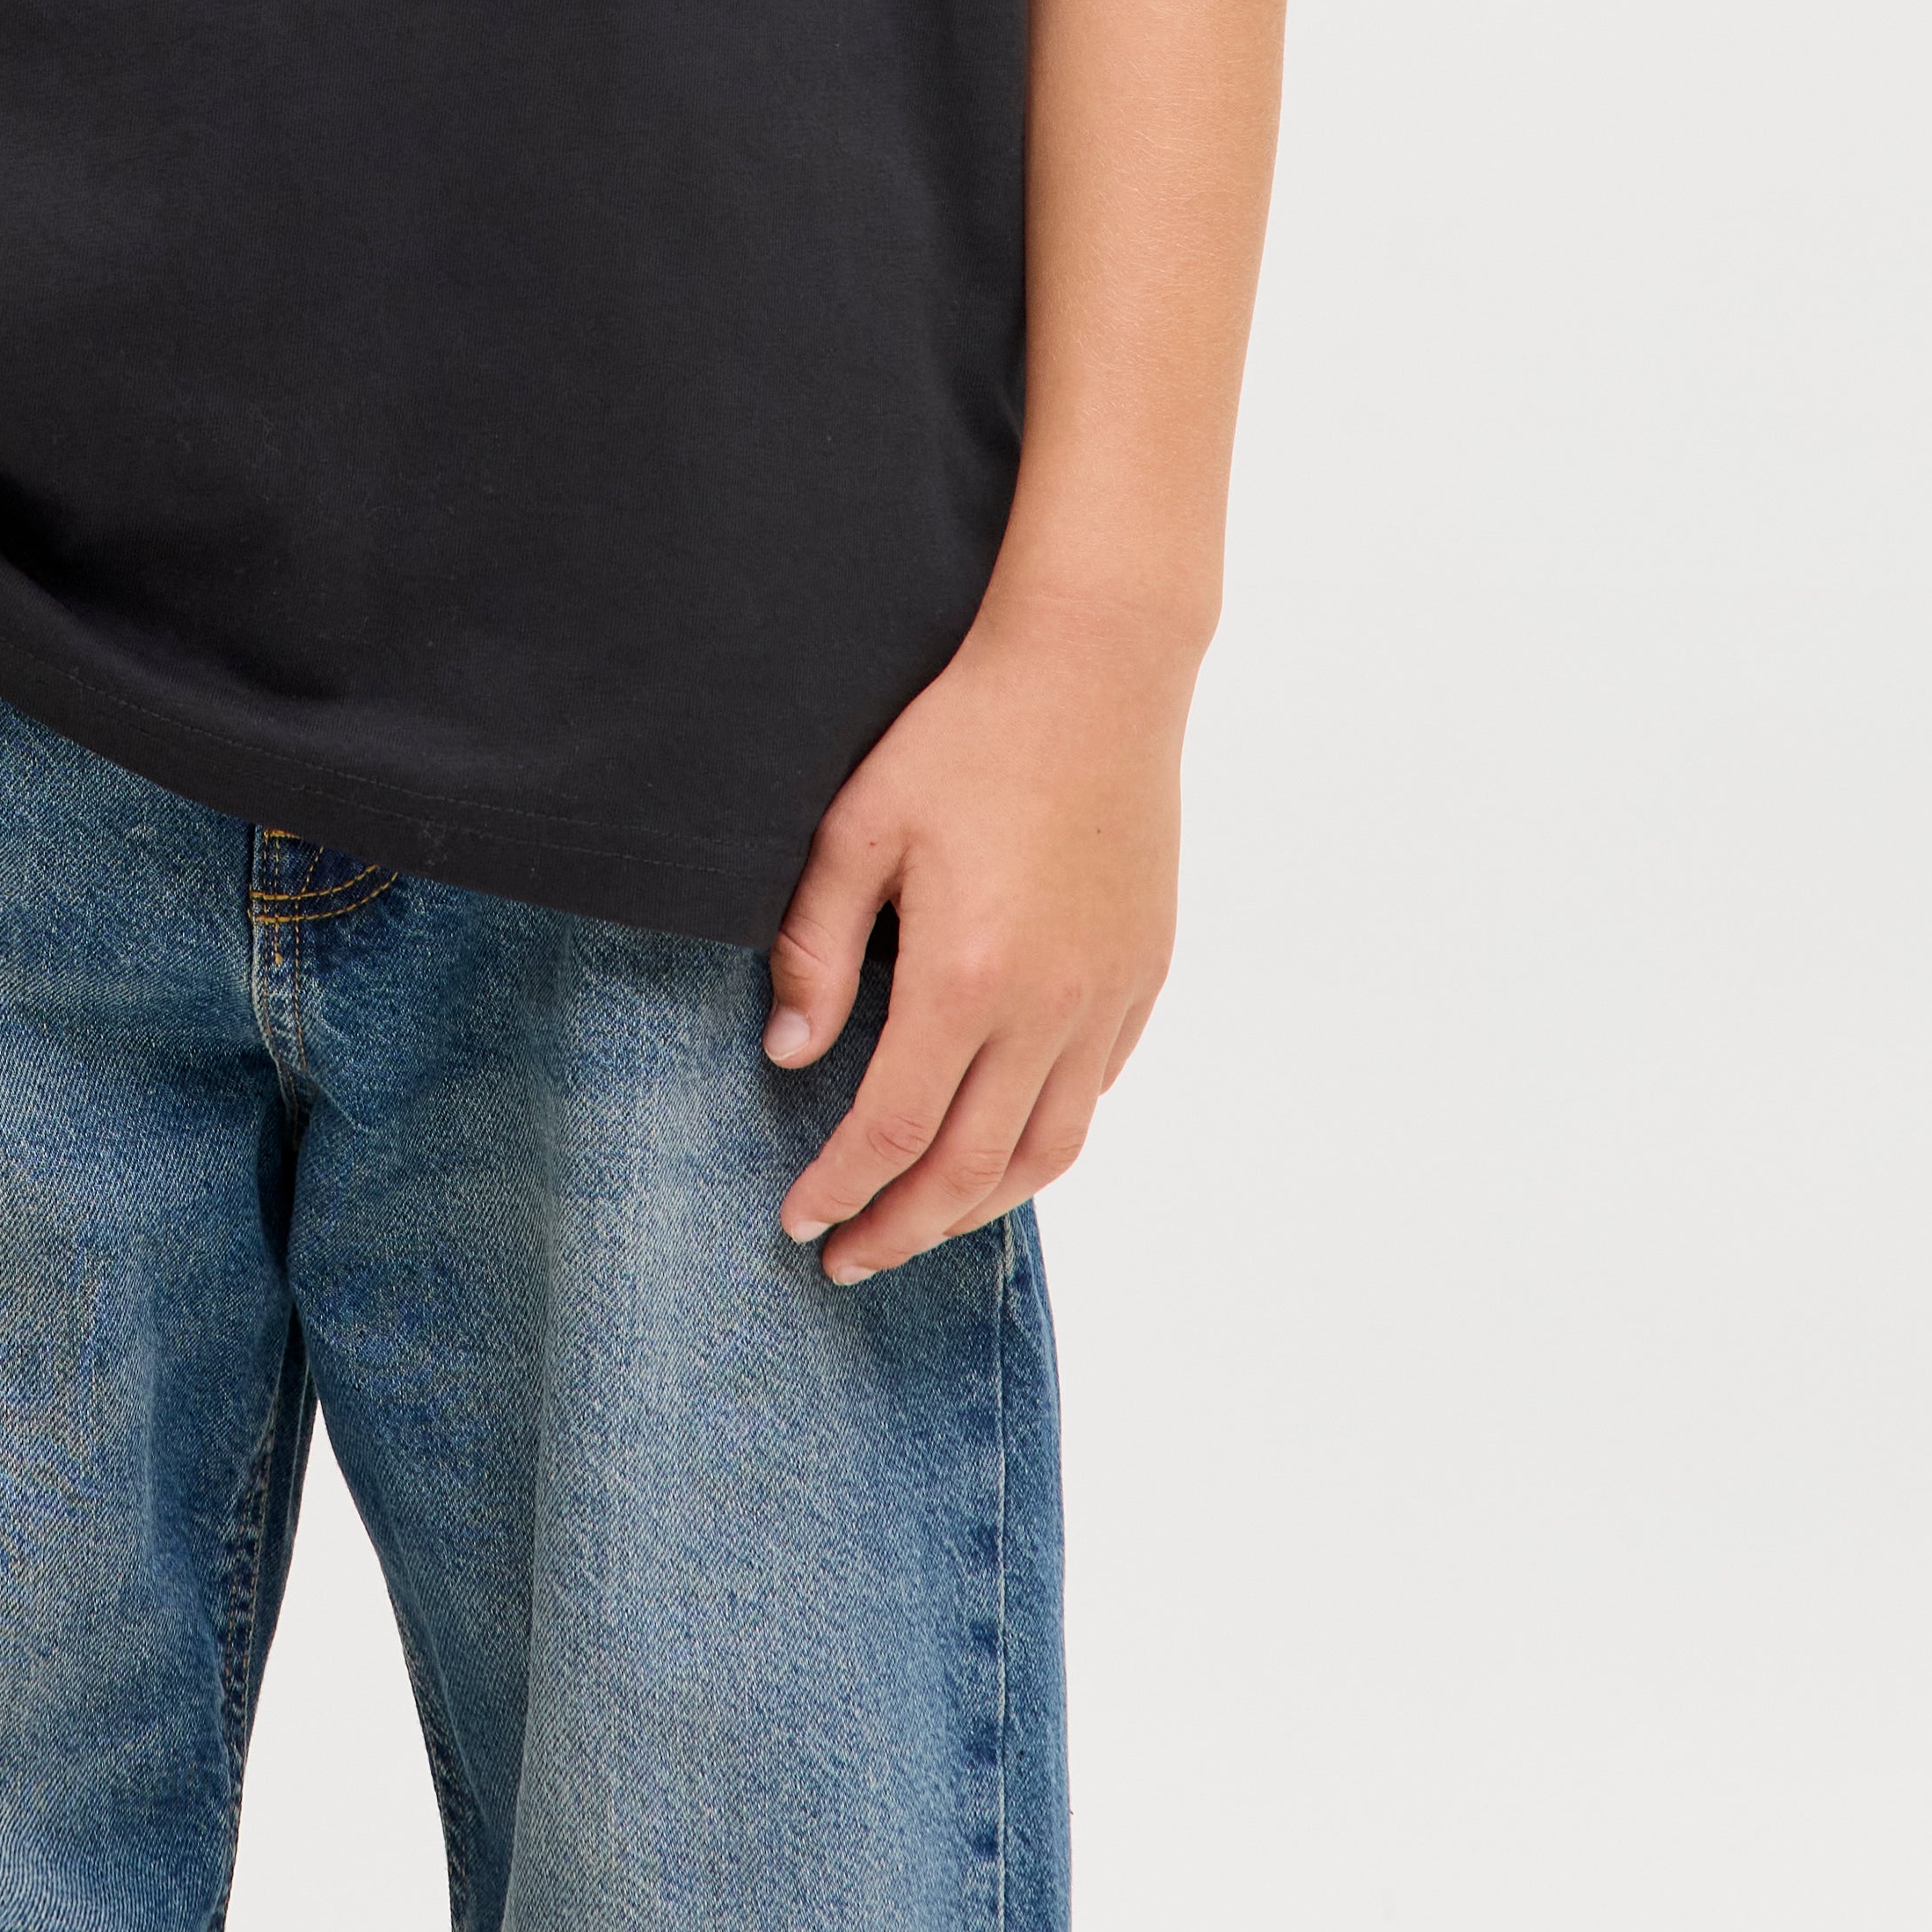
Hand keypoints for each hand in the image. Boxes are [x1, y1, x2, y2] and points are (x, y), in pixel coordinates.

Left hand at [761, 585, 1195, 1281]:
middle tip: (847, 1258)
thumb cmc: (964, 736)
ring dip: (977, 1207)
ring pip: (1047, 1152)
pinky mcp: (1143, 978)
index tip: (798, 1219)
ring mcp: (1107, 1000)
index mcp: (965, 979)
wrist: (1094, 673)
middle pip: (970, 1171)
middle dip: (901, 1228)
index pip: (891, 1130)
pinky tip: (1001, 1142)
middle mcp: (1047, 1010)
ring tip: (920, 1222)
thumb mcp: (859, 828)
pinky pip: (1094, 1094)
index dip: (839, 1190)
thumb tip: (788, 1054)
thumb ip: (818, 949)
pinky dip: (1043, 1141)